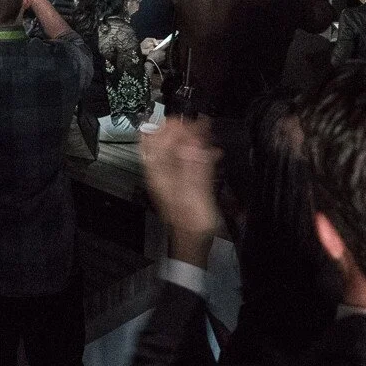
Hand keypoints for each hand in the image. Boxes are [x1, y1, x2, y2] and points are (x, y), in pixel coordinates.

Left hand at [139, 116, 221, 264]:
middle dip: (181, 130)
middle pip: (164, 142)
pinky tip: (211, 152)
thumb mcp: (196, 195)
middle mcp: (161, 172)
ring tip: (208, 134)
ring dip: (191, 139)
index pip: (154, 140)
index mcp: (158, 173)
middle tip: (200, 124)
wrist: (194, 244)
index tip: (189, 121)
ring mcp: (171, 177)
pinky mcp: (182, 182)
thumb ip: (195, 169)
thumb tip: (193, 144)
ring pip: (176, 149)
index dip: (170, 127)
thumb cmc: (192, 224)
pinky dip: (197, 152)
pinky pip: (187, 160)